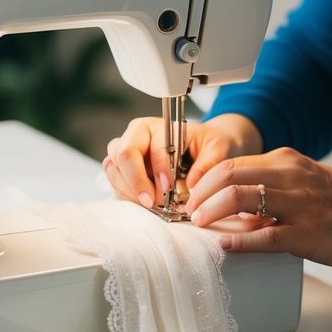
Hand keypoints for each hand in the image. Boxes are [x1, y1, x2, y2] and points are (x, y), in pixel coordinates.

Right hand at [103, 113, 261, 209]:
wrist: (202, 147)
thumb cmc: (207, 144)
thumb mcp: (217, 148)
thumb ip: (208, 164)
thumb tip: (191, 184)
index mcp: (158, 126)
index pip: (151, 147)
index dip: (159, 170)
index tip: (169, 189)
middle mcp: (136, 135)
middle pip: (124, 156)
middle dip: (136, 182)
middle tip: (152, 202)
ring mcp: (125, 152)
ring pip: (114, 170)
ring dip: (130, 191)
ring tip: (151, 205)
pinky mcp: (122, 170)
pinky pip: (115, 183)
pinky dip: (127, 196)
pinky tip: (145, 203)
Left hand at [186, 147, 331, 267]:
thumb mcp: (304, 180)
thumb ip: (271, 185)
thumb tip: (233, 203)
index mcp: (287, 161)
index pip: (232, 163)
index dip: (205, 180)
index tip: (192, 195)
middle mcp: (290, 176)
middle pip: (229, 175)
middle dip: (201, 194)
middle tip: (188, 211)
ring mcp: (299, 204)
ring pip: (242, 199)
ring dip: (212, 212)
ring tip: (198, 224)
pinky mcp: (306, 234)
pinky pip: (266, 236)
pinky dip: (240, 241)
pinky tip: (226, 245)